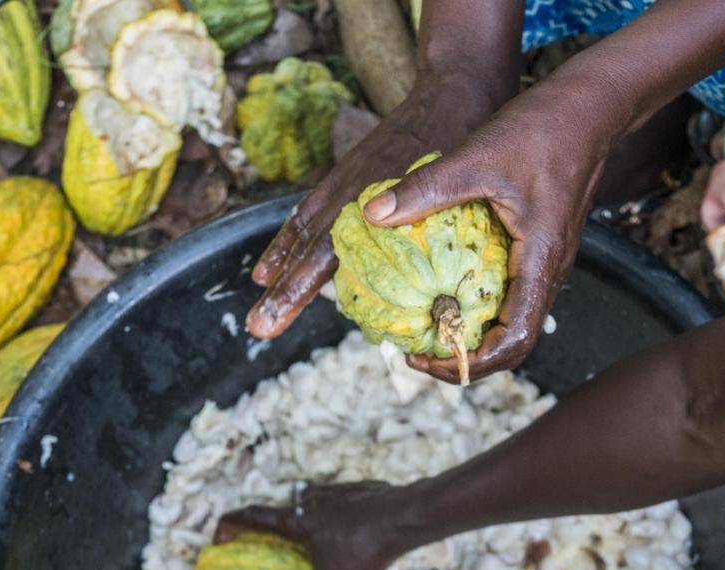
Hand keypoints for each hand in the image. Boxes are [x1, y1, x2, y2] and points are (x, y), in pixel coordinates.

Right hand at [214, 481, 407, 569]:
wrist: (406, 516)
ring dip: (309, 516)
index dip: (232, 524)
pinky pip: (343, 503)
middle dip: (275, 521)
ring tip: (315, 539)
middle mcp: (314, 499)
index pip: (253, 515)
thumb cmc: (363, 545)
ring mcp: (340, 492)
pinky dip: (339, 517)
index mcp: (298, 518)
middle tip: (276, 541)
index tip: (220, 535)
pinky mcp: (364, 492)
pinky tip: (352, 534)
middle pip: (284, 504)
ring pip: (315, 500)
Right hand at [247, 68, 513, 342]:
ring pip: (305, 229)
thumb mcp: (461, 185)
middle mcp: (352, 192)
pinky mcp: (348, 173)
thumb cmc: (468, 140)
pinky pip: (311, 210)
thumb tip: (439, 288)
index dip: (299, 287)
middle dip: (282, 290)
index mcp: (376, 201)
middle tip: (256, 327)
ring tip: (259, 296)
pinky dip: (291, 237)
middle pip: (307, 248)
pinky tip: (275, 262)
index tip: (274, 318)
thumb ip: (436, 223)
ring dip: (280, 265)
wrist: (457, 87)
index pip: (326, 253)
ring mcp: (346, 180)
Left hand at [358, 76, 612, 380]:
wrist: (590, 105)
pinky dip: (476, 302)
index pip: (513, 341)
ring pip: (511, 318)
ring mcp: (546, 260)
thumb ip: (425, 189)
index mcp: (539, 262)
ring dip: (471, 331)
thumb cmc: (542, 128)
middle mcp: (547, 271)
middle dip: (465, 356)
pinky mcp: (539, 246)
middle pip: (511, 342)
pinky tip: (443, 286)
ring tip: (426, 325)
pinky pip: (510, 291)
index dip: (471, 363)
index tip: (427, 358)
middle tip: (417, 351)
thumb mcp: (476, 156)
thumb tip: (373, 214)